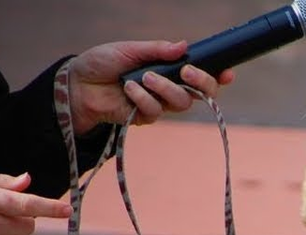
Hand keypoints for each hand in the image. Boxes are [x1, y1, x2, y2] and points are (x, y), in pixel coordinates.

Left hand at [68, 40, 235, 134]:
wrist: (78, 84)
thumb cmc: (103, 62)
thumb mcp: (130, 50)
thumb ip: (157, 50)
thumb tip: (183, 46)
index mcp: (169, 68)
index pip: (201, 74)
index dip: (218, 76)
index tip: (227, 73)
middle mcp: (169, 87)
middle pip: (201, 94)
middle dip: (201, 83)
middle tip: (188, 72)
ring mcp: (158, 104)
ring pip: (181, 103)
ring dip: (166, 89)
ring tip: (145, 78)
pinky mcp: (144, 118)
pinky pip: (155, 112)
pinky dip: (143, 99)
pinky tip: (128, 89)